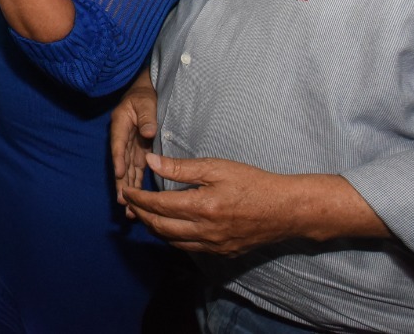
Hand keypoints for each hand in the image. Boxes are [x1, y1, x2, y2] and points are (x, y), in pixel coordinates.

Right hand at [110, 74, 158, 210]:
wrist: (147, 94)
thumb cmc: (145, 96)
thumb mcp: (146, 102)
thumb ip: (147, 116)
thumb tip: (149, 133)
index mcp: (121, 124)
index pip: (118, 144)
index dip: (118, 159)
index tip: (119, 174)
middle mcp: (123, 138)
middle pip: (121, 162)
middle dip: (121, 182)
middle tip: (122, 201)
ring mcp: (130, 147)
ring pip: (127, 170)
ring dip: (127, 187)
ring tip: (127, 208)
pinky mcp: (139, 152)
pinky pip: (136, 170)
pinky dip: (136, 183)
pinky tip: (137, 199)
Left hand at [122, 155, 375, 255]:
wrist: (286, 210)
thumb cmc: (253, 182)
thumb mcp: (216, 167)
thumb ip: (181, 167)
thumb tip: (151, 161)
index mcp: (201, 207)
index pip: (158, 205)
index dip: (138, 198)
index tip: (126, 190)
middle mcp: (204, 231)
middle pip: (160, 227)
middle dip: (141, 214)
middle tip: (130, 202)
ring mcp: (213, 245)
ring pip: (172, 241)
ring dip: (154, 228)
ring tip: (144, 213)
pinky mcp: (222, 252)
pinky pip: (188, 248)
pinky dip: (172, 237)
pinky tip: (169, 226)